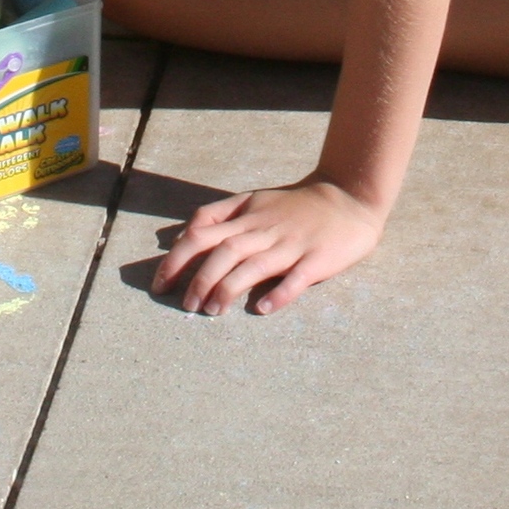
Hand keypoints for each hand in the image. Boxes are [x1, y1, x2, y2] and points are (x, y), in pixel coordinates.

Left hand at [151, 180, 384, 315]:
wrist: (348, 197)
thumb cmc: (294, 204)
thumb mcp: (252, 200)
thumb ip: (217, 215)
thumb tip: (182, 237)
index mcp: (246, 216)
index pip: (201, 233)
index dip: (176, 258)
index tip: (160, 284)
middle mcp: (264, 230)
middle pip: (223, 251)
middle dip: (200, 279)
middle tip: (186, 305)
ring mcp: (291, 244)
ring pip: (253, 265)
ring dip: (229, 288)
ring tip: (212, 312)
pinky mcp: (317, 259)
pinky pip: (296, 278)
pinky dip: (278, 292)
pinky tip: (261, 309)